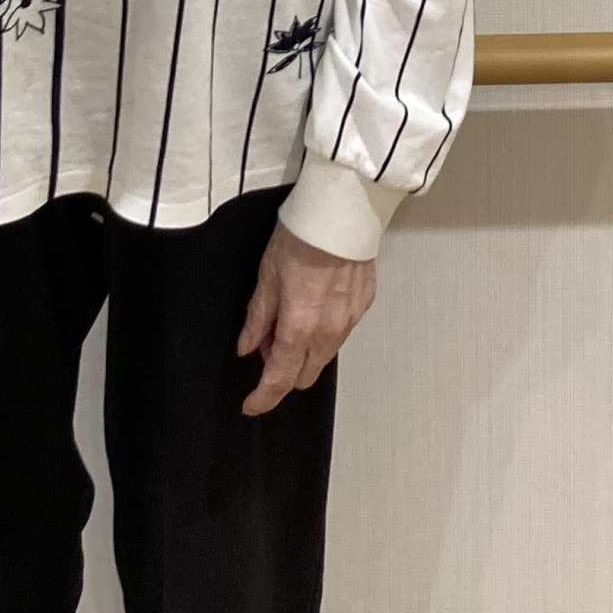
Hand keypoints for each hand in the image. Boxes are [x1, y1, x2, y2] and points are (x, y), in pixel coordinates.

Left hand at [237, 220, 374, 414]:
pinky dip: (325, 330)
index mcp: (300, 328)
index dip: (263, 398)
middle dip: (285, 372)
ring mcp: (350, 319)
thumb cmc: (301, 236)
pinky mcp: (365, 303)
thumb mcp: (267, 275)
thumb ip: (258, 317)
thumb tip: (247, 347)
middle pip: (305, 376)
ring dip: (306, 351)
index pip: (279, 379)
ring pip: (325, 355)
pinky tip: (316, 303)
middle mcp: (328, 332)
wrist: (344, 208)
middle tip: (268, 341)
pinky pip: (341, 331)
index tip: (251, 405)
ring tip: (292, 317)